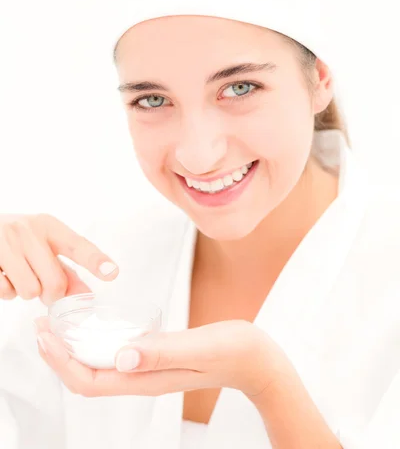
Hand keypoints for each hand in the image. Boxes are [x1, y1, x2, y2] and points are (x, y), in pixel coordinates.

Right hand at [0, 213, 118, 304]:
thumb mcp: (42, 244)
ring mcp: (6, 243)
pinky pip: (5, 291)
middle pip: (55, 282)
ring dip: (25, 292)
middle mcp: (28, 230)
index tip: (112, 272)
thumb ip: (65, 268)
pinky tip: (2, 274)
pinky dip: (6, 291)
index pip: (77, 245)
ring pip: (30, 291)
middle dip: (50, 293)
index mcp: (48, 225)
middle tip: (40, 284)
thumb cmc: (15, 239)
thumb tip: (85, 295)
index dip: (96, 260)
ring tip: (17, 275)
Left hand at [34, 317, 286, 398]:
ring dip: (74, 350)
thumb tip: (119, 356)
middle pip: (87, 378)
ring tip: (60, 325)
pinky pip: (116, 358)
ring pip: (99, 369)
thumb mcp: (198, 345)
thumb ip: (160, 350)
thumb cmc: (233, 351)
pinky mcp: (157, 361)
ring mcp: (150, 372)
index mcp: (147, 380)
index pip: (90, 380)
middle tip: (42, 324)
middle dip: (59, 356)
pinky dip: (97, 344)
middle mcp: (143, 380)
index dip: (61, 361)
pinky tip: (97, 326)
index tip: (44, 334)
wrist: (257, 360)